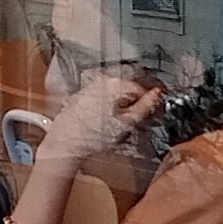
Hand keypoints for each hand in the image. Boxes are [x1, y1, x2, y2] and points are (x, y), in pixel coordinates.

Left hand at [39, 59, 161, 169]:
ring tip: (123, 119)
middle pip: (129, 85)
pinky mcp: (82, 94)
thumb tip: (157, 95)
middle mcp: (102, 80)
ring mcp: (91, 85)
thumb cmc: (92, 136)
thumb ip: (146, 106)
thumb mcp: (127, 123)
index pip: (143, 86)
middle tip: (140, 114)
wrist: (65, 143)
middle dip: (137, 98)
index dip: (151, 99)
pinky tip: (107, 118)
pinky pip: (103, 94)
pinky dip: (110, 103)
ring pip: (116, 89)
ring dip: (123, 100)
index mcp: (116, 83)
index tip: (154, 107)